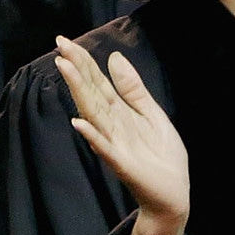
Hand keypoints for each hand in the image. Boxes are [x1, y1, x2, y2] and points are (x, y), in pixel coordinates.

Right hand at [55, 36, 188, 226]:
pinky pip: (104, 148)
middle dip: (77, 70)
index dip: (84, 62)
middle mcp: (112, 126)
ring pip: (93, 114)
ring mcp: (114, 144)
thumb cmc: (162, 156)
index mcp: (119, 113)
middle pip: (91, 93)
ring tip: (65, 70)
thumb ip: (132, 88)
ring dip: (79, 93)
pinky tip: (79, 122)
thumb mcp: (151, 113)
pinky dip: (92, 135)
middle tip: (60, 46)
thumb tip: (113, 57)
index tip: (66, 41)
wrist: (174, 193)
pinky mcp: (122, 164)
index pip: (97, 83)